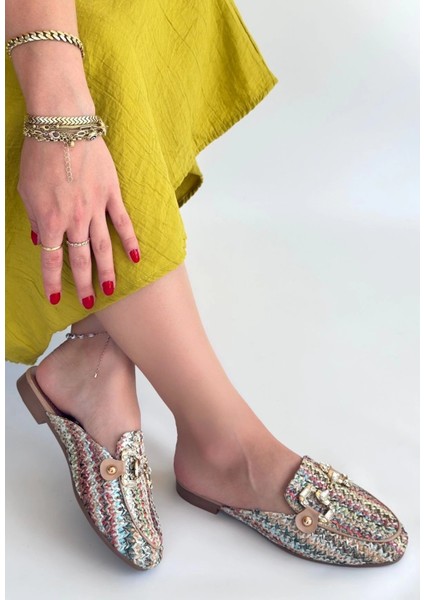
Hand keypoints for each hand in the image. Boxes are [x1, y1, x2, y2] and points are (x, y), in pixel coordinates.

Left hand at [17, 135, 140, 306]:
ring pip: (102, 246)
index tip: (55, 299)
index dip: (52, 281)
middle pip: (80, 259)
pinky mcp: (111, 194)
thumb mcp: (26, 189)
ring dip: (107, 270)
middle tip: (89, 302)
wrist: (62, 125)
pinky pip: (122, 222)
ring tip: (111, 290)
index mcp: (49, 218)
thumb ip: (35, 218)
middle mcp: (74, 218)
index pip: (51, 259)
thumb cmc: (39, 154)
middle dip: (83, 283)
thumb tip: (40, 239)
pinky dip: (130, 241)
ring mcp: (95, 207)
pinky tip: (136, 257)